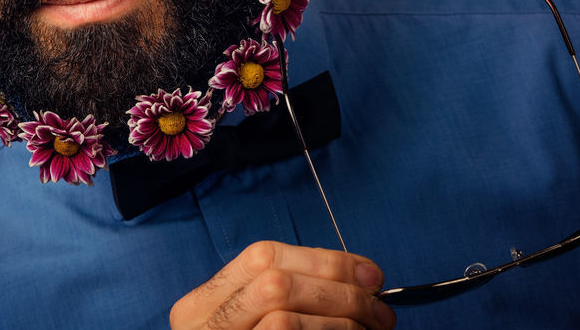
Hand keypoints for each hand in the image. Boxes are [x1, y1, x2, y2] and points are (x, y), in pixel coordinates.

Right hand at [170, 241, 395, 328]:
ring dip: (341, 318)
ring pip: (283, 317)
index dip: (322, 260)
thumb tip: (356, 280)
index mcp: (200, 307)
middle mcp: (201, 328)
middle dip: (338, 288)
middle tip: (379, 307)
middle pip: (275, 282)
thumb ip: (286, 302)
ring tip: (373, 329)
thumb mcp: (251, 329)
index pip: (262, 257)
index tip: (367, 273)